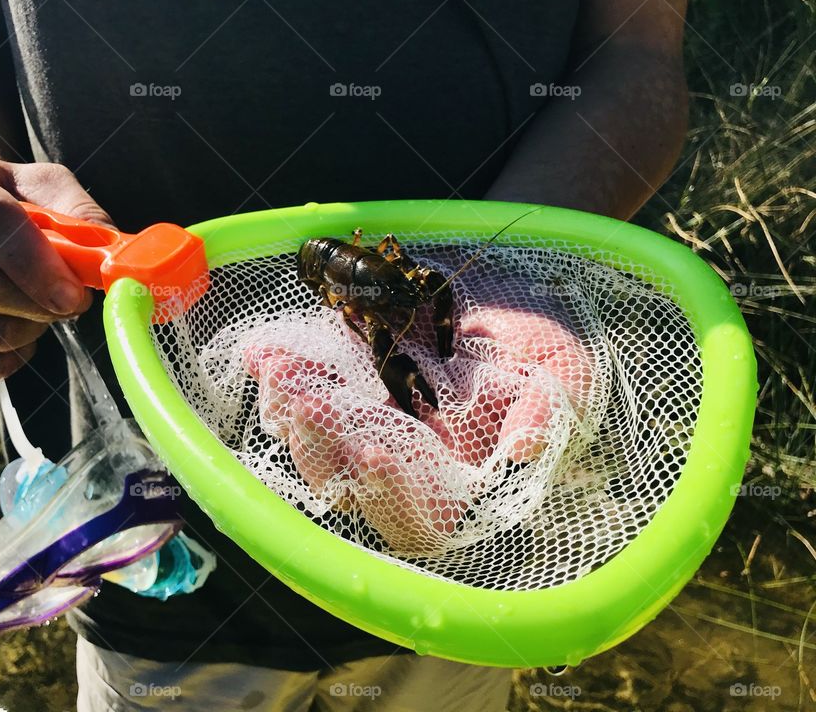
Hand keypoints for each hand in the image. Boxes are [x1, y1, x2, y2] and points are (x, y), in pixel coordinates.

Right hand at [0, 157, 112, 376]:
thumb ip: (80, 213)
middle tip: (75, 300)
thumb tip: (109, 261)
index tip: (74, 291)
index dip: (33, 260)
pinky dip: (19, 354)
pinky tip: (26, 325)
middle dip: (39, 301)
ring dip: (34, 326)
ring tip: (45, 303)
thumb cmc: (13, 196)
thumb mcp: (46, 184)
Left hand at [244, 282, 594, 554]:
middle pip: (348, 485)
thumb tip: (523, 450)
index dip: (391, 494)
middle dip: (320, 444)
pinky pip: (306, 394)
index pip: (417, 515)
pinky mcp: (349, 389)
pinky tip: (262, 352)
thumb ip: (546, 415)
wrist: (515, 308)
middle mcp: (405, 465)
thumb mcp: (561, 379)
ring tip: (275, 367)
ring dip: (290, 410)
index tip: (373, 450)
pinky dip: (282, 376)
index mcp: (456, 481)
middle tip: (303, 397)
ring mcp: (372, 426)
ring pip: (315, 444)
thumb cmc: (545, 357)